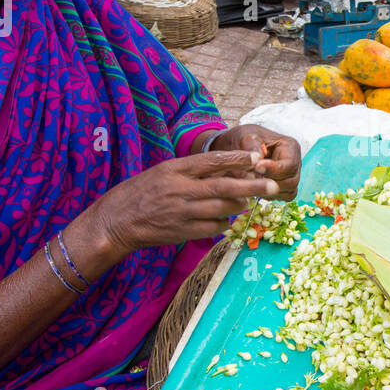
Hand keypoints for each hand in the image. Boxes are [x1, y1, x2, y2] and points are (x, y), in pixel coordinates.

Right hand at [91, 150, 277, 254]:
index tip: (257, 158)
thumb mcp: (163, 171)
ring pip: (222, 208)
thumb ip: (192, 170)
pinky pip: (213, 227)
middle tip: (273, 186)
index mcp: (175, 170)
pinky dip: (223, 222)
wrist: (116, 221)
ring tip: (246, 201)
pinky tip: (224, 218)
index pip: (212, 160)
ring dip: (238, 205)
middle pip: (224, 186)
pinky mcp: (183, 232)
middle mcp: (180, 190)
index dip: (237, 159)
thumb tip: (226, 169)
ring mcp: (182, 212)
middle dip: (252, 186)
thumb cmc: (142, 192)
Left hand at [211, 124, 301, 199]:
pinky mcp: (284, 186)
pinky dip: (270, 195)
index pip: (289, 164)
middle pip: (292, 181)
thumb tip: (258, 162)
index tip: (256, 168)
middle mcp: (294, 162)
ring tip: (253, 180)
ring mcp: (291, 176)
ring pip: (288, 192)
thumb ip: (251, 147)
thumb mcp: (245, 136)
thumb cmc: (244, 138)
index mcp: (290, 146)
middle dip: (271, 182)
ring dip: (270, 190)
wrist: (237, 147)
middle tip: (252, 176)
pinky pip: (282, 197)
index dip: (274, 170)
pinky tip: (257, 186)